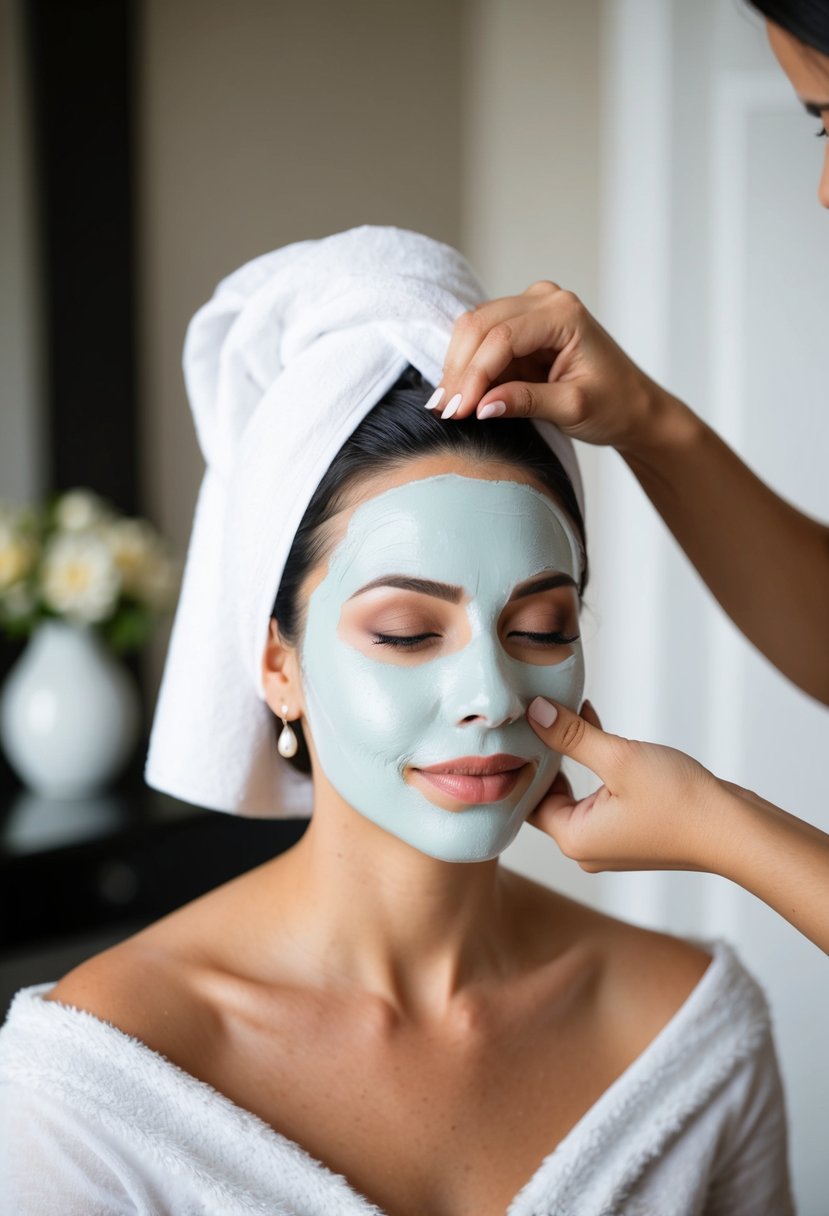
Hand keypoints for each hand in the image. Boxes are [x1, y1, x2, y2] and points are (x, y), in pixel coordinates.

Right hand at [431, 282, 674, 451]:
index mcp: (564, 314)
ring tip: (449, 408)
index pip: (502, 337)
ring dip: (458, 368)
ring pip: (474, 329)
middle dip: (459, 370)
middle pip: (480, 325)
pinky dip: (468, 368)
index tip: (460, 411)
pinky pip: (482, 341)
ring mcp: (530, 310)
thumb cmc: (615, 404)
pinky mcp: (520, 328)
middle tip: (446, 412)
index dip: (475, 374)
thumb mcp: (573, 408)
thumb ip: (527, 402)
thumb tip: (481, 406)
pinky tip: (461, 396)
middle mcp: (544, 300)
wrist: (634, 406)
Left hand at [525, 697, 724, 872]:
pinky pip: (600, 794)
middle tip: (540, 711)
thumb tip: (535, 713)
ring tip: (569, 710)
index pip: (527, 798)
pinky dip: (597, 765)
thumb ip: (572, 736)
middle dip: (547, 752)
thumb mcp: (618, 758)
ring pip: (576, 791)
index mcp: (573, 838)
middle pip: (549, 795)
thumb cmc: (679, 801)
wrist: (735, 830)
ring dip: (573, 752)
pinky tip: (598, 728)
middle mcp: (586, 847)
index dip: (522, 760)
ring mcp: (611, 841)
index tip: (519, 723)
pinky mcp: (632, 829)